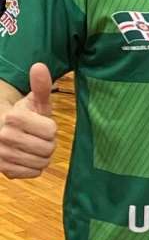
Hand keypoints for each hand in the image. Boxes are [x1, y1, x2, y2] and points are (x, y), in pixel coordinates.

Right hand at [0, 63, 56, 178]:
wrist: (2, 129)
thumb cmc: (24, 115)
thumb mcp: (34, 101)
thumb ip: (40, 85)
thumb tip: (39, 66)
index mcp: (12, 117)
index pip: (51, 131)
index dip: (50, 128)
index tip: (39, 123)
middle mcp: (3, 136)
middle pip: (48, 148)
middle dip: (47, 143)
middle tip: (37, 136)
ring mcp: (1, 155)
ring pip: (42, 162)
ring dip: (42, 155)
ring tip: (32, 146)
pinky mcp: (3, 170)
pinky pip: (33, 173)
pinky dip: (34, 167)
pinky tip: (25, 157)